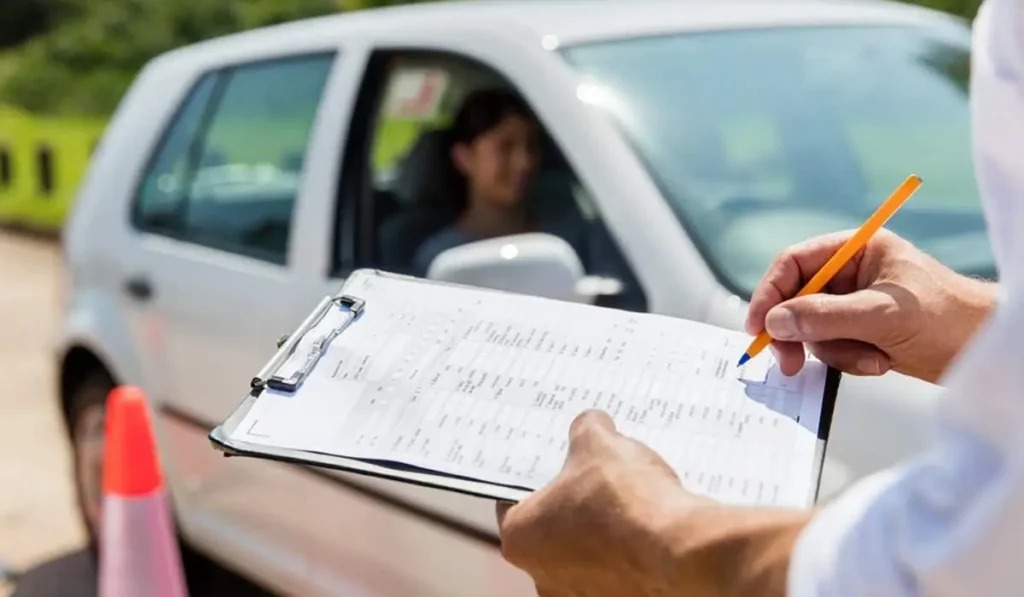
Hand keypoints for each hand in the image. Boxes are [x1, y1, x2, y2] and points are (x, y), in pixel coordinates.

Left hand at [496, 410, 808, 596]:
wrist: (682, 550)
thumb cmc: (627, 501)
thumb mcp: (599, 443)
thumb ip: (587, 429)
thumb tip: (592, 424)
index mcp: (519, 538)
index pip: (513, 500)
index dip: (537, 475)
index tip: (555, 462)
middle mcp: (542, 577)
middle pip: (551, 529)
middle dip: (574, 503)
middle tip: (597, 476)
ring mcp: (582, 596)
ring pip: (586, 553)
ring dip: (603, 530)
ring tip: (631, 500)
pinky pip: (619, 570)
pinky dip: (630, 552)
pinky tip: (650, 525)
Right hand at [746, 229, 996, 383]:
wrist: (985, 349)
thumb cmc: (947, 318)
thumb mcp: (881, 314)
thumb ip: (824, 316)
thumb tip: (775, 322)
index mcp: (856, 250)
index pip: (795, 264)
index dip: (770, 293)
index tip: (758, 328)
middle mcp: (851, 273)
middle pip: (797, 299)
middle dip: (799, 332)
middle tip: (789, 363)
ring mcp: (855, 303)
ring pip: (813, 329)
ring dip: (835, 351)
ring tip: (872, 358)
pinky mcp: (862, 331)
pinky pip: (832, 347)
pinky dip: (850, 360)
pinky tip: (881, 361)